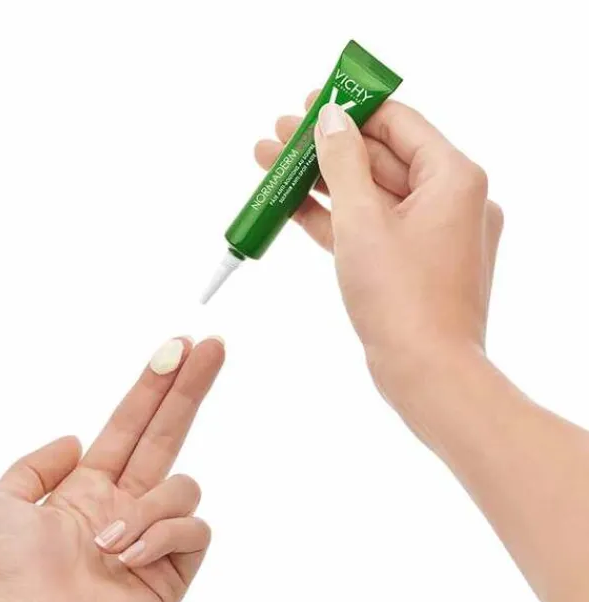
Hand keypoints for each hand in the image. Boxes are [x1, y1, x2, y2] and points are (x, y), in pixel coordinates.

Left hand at [0, 337, 223, 601]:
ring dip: (145, 509)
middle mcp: (131, 502)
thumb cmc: (7, 568)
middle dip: (192, 387)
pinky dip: (159, 539)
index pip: (134, 422)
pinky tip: (126, 560)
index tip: (177, 346)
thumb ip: (35, 462)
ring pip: (184, 487)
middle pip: (172, 432)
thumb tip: (76, 440)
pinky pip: (193, 530)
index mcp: (95, 483)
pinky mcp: (176, 570)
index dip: (155, 385)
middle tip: (214, 345)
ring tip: (106, 543)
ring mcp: (156, 535)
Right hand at [255, 93, 502, 401]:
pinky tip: (292, 205)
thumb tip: (330, 118)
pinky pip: (370, 229)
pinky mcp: (411, 266)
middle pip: (379, 159)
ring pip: (369, 196)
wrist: (426, 374)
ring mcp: (431, 236)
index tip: (310, 102)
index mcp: (455, 178)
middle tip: (279, 135)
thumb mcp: (362, 221)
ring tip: (271, 165)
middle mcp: (451, 202)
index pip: (398, 123)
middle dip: (325, 148)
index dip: (351, 110)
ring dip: (321, 182)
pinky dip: (334, 219)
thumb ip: (342, 162)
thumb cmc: (402, 299)